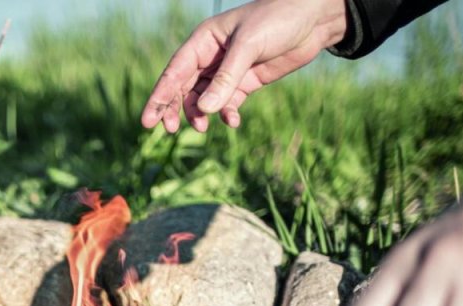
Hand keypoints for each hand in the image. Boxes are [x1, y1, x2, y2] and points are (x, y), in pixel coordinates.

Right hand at [141, 0, 347, 132]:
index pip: (174, 72)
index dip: (159, 97)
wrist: (313, 18)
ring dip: (200, 115)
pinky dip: (226, 114)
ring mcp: (228, 71)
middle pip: (184, 88)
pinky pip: (227, 103)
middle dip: (175, 109)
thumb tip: (203, 111)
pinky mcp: (246, 82)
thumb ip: (226, 78)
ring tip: (204, 128)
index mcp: (204, 41)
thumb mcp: (248, 46)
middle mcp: (211, 56)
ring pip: (203, 99)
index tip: (148, 121)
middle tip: (169, 130)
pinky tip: (233, 121)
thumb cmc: (277, 19)